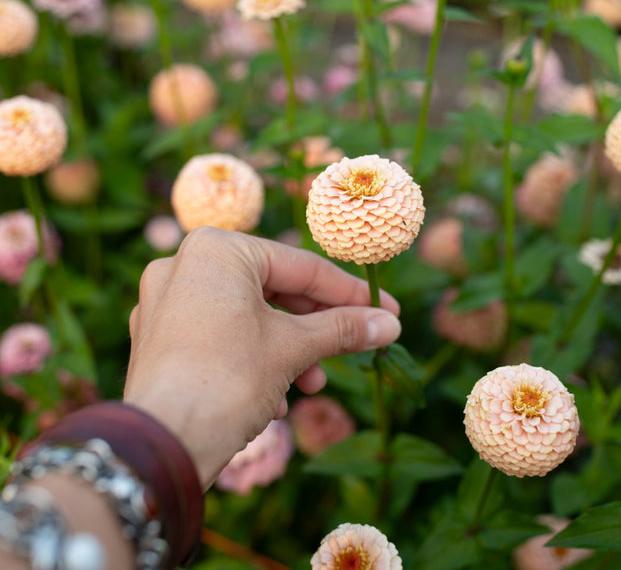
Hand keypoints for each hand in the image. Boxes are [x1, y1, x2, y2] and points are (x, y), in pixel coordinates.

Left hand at [123, 227, 400, 488]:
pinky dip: (251, 357)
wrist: (163, 445)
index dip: (349, 294)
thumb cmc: (230, 379)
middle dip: (314, 328)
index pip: (301, 267)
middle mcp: (184, 263)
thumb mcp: (294, 348)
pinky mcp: (156, 336)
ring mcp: (163, 301)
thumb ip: (343, 328)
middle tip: (352, 349)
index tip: (386, 311)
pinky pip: (218, 335)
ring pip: (246, 315)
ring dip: (286, 348)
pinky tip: (274, 395)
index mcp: (218, 249)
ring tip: (311, 384)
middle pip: (272, 290)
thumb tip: (390, 323)